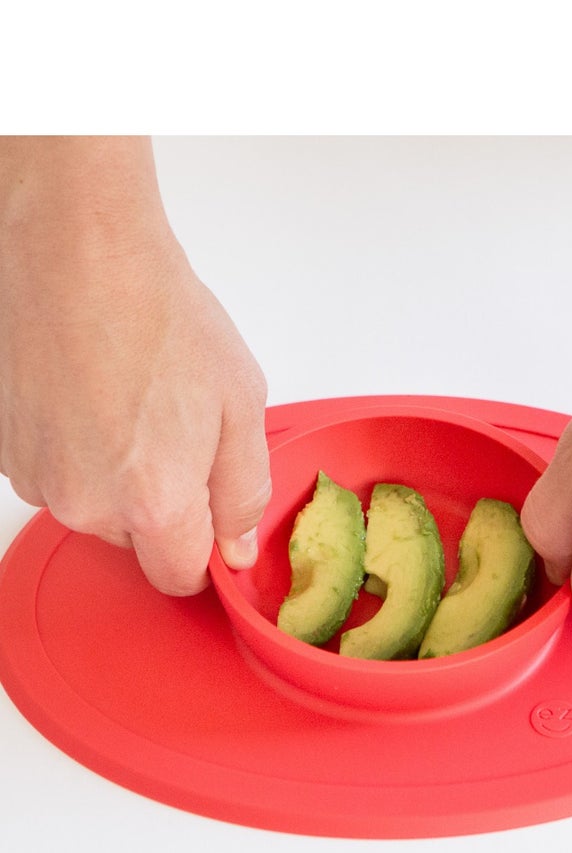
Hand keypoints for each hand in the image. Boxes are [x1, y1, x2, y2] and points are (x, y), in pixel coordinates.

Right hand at [0, 138, 270, 594]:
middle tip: (172, 428)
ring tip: (128, 402)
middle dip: (161, 503)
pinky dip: (76, 449)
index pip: (180, 576)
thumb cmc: (158, 314)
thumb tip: (234, 546)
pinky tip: (90, 395)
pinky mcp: (6, 451)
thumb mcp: (241, 404)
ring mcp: (39, 477)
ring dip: (115, 474)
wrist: (78, 253)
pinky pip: (57, 473)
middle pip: (136, 541)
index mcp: (153, 502)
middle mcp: (87, 504)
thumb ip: (243, 492)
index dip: (201, 550)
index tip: (208, 515)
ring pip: (94, 506)